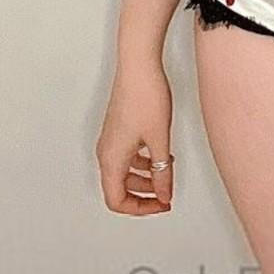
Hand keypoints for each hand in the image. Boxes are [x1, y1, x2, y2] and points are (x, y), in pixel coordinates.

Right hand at [95, 60, 174, 214]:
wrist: (138, 64)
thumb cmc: (145, 96)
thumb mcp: (159, 140)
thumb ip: (162, 172)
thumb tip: (164, 194)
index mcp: (111, 159)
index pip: (117, 201)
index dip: (140, 209)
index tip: (161, 204)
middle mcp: (106, 151)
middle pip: (119, 188)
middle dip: (143, 195)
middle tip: (165, 194)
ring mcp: (110, 138)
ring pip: (123, 172)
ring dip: (144, 178)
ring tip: (167, 172)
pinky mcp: (117, 127)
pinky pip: (126, 155)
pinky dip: (142, 161)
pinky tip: (160, 154)